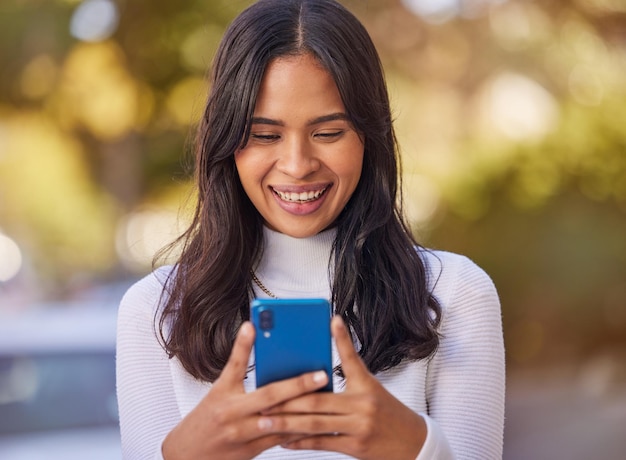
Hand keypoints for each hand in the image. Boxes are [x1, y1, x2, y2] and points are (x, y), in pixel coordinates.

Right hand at [161, 321, 329, 459]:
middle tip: (321, 374)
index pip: (235, 365)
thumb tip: (254, 340)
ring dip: (304, 409)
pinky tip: (314, 420)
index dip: (243, 345)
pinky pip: (279, 438)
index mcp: (223, 393)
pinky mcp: (251, 450)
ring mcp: (243, 434)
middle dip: (298, 384)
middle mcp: (233, 413)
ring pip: (280, 420)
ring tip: (325, 398)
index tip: (253, 326)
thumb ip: (237, 371)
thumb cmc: (204, 420)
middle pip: (269, 395)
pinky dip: (297, 428)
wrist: (186, 456)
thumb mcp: (217, 391)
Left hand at [263, 316, 427, 459]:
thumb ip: (349, 374)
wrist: (415, 444)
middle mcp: (362, 405)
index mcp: (366, 386)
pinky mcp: (355, 447)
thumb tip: (323, 359)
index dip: (342, 338)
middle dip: (288, 399)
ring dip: (287, 423)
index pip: (351, 358)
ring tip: (265, 420)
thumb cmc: (389, 413)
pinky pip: (322, 443)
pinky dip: (301, 442)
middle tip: (264, 396)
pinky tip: (284, 440)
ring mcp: (358, 427)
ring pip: (315, 423)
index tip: (332, 320)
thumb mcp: (373, 388)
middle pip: (318, 399)